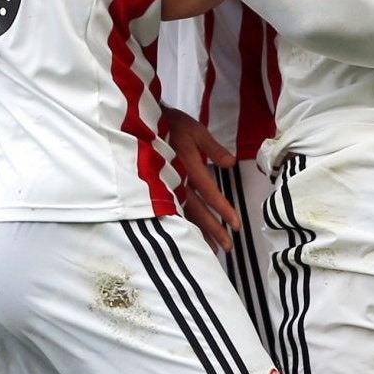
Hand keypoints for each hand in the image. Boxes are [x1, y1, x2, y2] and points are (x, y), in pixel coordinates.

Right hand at [164, 108, 241, 250]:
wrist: (137, 124)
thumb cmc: (168, 124)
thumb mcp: (194, 129)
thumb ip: (213, 148)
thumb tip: (230, 163)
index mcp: (187, 166)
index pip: (209, 193)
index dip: (223, 210)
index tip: (236, 225)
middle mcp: (176, 181)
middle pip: (197, 211)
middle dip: (213, 230)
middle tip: (228, 247)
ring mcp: (165, 187)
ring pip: (183, 215)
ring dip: (198, 233)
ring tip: (211, 249)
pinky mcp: (157, 189)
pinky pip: (171, 211)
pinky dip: (182, 225)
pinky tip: (188, 237)